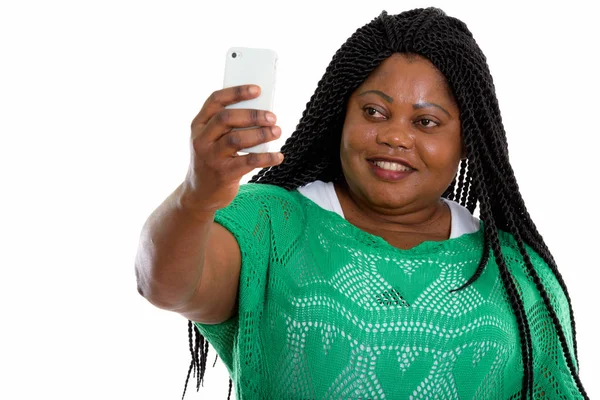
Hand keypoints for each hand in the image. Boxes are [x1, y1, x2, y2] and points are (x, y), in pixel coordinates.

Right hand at [182, 85, 283, 212]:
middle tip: (272, 116)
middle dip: (252, 115)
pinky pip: (248, 162)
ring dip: (261, 134)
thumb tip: (260, 113)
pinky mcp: (223, 174)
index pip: (215, 101)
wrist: (200, 193)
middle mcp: (201, 139)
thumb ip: (228, 126)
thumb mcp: (212, 140)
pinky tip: (278, 156)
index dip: (236, 92)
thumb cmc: (212, 160)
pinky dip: (266, 157)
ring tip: (277, 131)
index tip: (257, 89)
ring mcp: (211, 157)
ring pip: (236, 139)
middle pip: (226, 118)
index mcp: (198, 125)